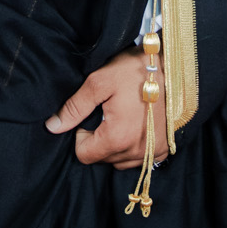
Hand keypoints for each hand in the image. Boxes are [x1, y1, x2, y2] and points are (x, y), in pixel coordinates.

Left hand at [45, 47, 168, 169]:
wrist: (174, 66)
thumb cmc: (135, 70)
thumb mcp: (99, 81)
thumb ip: (75, 107)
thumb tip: (53, 126)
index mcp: (117, 138)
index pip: (84, 155)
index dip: (81, 135)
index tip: (92, 115)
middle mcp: (135, 152)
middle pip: (102, 158)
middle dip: (98, 139)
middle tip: (108, 112)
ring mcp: (152, 152)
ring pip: (119, 160)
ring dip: (115, 144)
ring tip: (122, 117)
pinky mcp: (162, 148)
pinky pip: (138, 158)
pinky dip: (132, 146)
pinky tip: (135, 125)